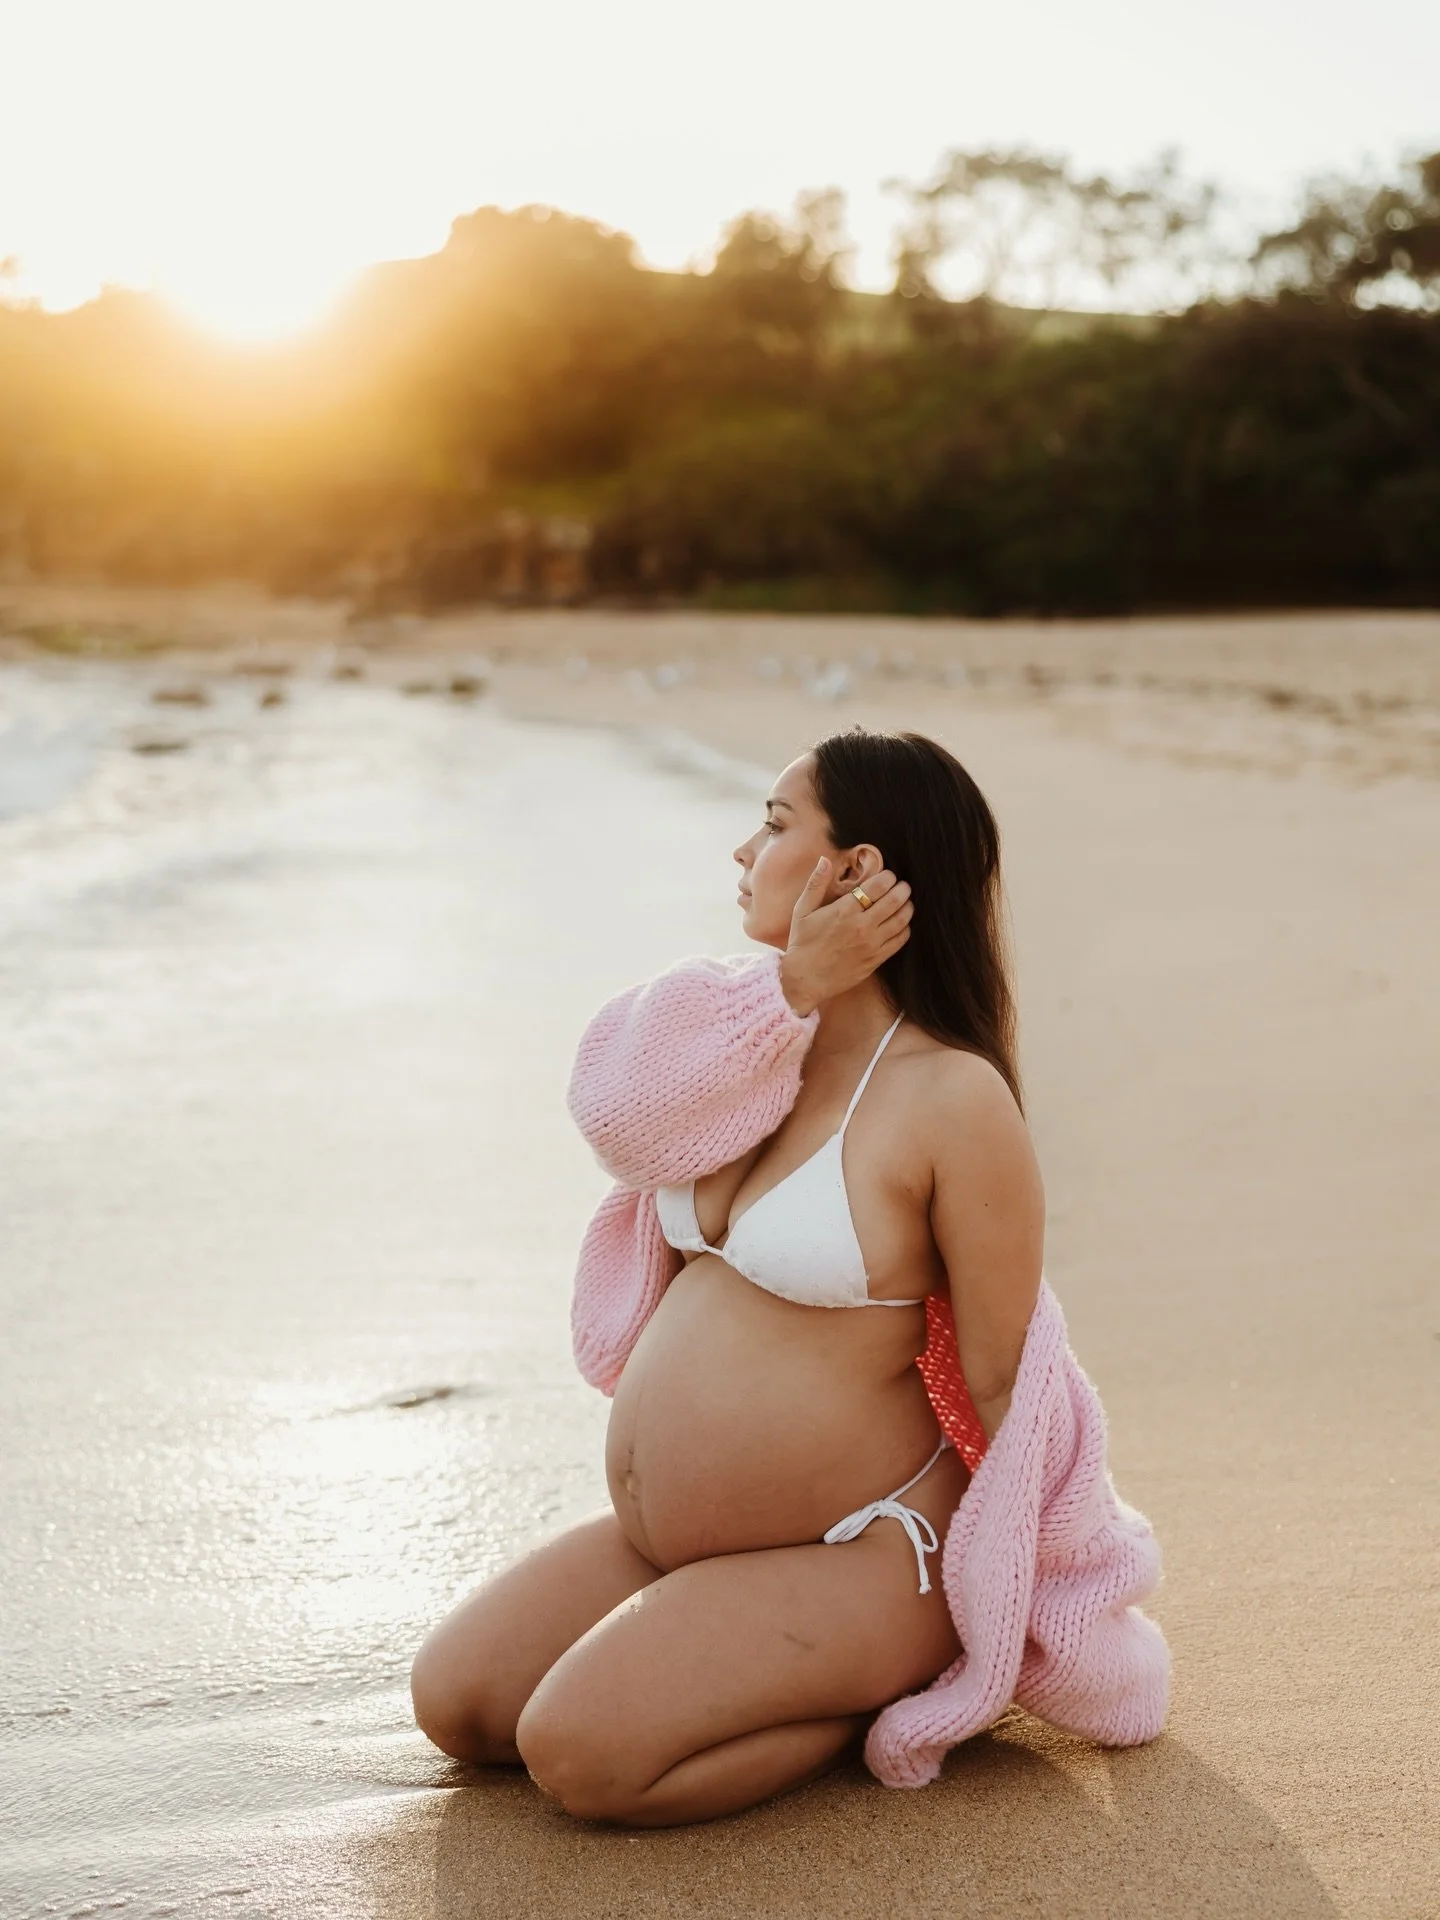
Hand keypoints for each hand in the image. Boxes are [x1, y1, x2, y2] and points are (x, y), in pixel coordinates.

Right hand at [778, 859, 912, 1016]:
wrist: (805, 980)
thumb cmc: (802, 943)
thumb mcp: (802, 910)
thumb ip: (816, 883)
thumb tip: (825, 860)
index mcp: (844, 910)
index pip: (877, 886)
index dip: (888, 877)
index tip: (888, 875)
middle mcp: (861, 926)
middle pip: (894, 900)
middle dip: (902, 889)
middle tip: (902, 886)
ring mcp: (871, 944)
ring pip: (901, 919)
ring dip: (907, 907)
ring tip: (905, 902)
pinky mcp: (876, 959)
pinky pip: (900, 940)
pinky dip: (905, 928)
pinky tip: (901, 924)